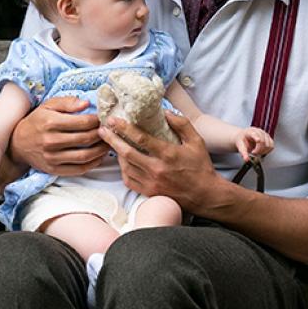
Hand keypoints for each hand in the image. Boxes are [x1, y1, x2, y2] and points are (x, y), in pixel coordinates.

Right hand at [11, 96, 106, 175]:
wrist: (18, 143)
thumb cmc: (37, 121)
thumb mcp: (48, 106)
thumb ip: (68, 102)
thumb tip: (86, 103)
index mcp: (51, 123)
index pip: (83, 123)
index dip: (97, 121)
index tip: (103, 119)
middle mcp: (51, 141)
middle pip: (86, 139)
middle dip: (102, 135)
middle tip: (109, 131)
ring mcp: (52, 157)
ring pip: (85, 156)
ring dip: (101, 150)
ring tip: (107, 143)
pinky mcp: (54, 169)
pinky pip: (78, 169)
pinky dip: (92, 164)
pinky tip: (99, 157)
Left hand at [98, 111, 229, 214]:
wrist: (205, 196)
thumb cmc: (201, 167)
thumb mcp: (197, 142)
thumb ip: (182, 124)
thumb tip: (165, 112)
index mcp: (168, 154)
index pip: (140, 139)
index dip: (124, 128)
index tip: (113, 120)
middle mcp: (156, 169)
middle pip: (127, 152)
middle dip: (112, 139)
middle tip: (102, 129)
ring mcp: (151, 182)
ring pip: (125, 166)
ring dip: (117, 154)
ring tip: (112, 143)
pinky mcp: (149, 192)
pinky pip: (129, 180)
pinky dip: (123, 169)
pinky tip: (123, 161)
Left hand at [236, 126, 273, 161]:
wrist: (244, 137)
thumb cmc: (242, 140)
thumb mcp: (240, 146)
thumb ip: (243, 153)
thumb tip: (246, 159)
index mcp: (250, 132)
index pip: (255, 134)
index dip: (257, 137)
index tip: (258, 140)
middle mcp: (259, 131)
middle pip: (263, 142)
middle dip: (258, 150)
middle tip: (253, 153)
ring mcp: (265, 135)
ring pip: (269, 145)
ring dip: (263, 151)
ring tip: (257, 152)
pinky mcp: (269, 139)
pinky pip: (271, 146)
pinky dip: (267, 151)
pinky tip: (262, 151)